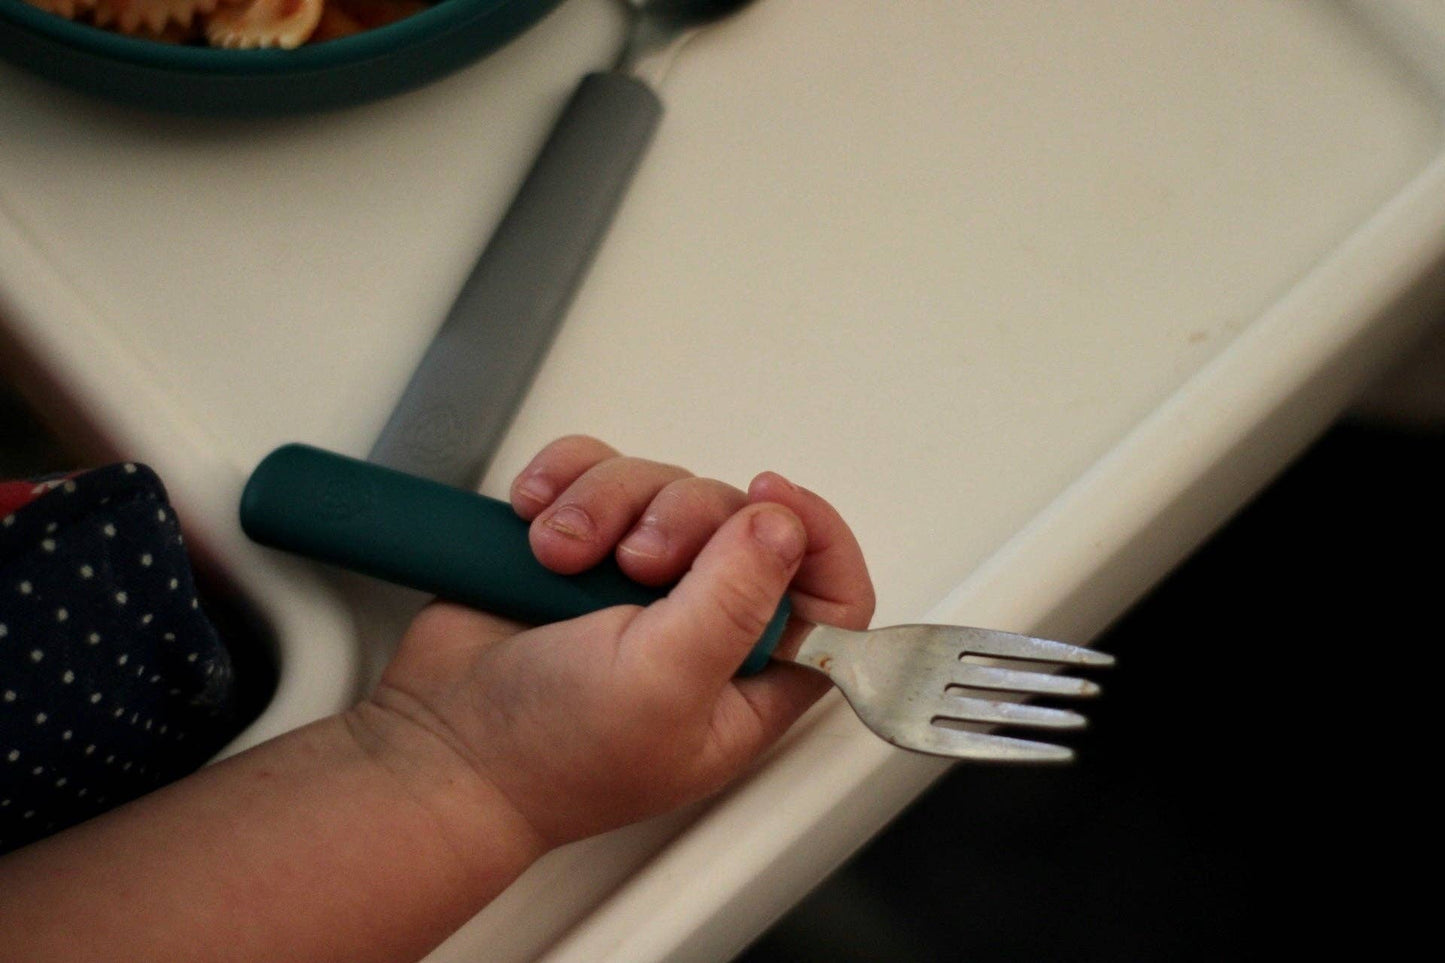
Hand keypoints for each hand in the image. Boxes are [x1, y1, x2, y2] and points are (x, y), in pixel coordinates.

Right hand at [351, 436, 874, 850]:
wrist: (436, 746)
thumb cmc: (549, 756)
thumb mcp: (663, 685)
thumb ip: (734, 603)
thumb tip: (784, 526)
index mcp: (751, 678)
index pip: (832, 594)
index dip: (816, 535)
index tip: (771, 501)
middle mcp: (704, 626)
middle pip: (741, 519)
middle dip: (682, 517)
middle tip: (634, 562)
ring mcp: (637, 583)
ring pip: (661, 486)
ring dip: (606, 502)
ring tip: (559, 555)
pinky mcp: (579, 547)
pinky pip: (594, 475)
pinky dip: (564, 482)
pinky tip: (535, 518)